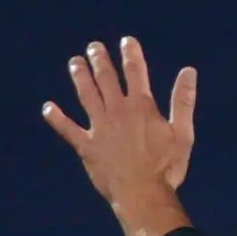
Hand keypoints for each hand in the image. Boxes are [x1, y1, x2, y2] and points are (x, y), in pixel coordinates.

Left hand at [44, 36, 197, 235]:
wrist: (143, 194)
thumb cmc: (167, 167)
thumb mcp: (183, 133)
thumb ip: (183, 101)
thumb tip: (189, 71)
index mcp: (141, 107)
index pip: (135, 72)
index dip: (131, 54)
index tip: (126, 41)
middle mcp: (117, 111)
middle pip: (107, 79)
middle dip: (100, 60)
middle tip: (93, 47)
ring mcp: (99, 128)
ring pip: (86, 96)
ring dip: (80, 78)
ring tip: (74, 63)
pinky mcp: (86, 146)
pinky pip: (68, 129)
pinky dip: (57, 118)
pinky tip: (47, 108)